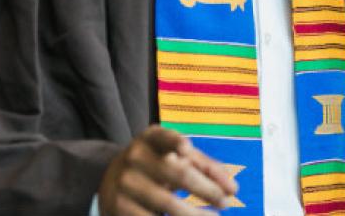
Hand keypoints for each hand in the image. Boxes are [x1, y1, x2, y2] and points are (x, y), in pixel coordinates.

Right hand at [98, 125, 238, 215]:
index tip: (186, 149)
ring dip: (194, 215)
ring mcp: (125, 183)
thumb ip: (205, 167)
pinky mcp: (120, 208)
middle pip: (176, 173)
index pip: (164, 137)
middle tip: (225, 203)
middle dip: (206, 189)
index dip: (174, 142)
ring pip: (167, 204)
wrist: (112, 182)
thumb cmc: (158, 167)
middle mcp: (135, 157)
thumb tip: (232, 189)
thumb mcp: (176, 157)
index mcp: (151, 138)